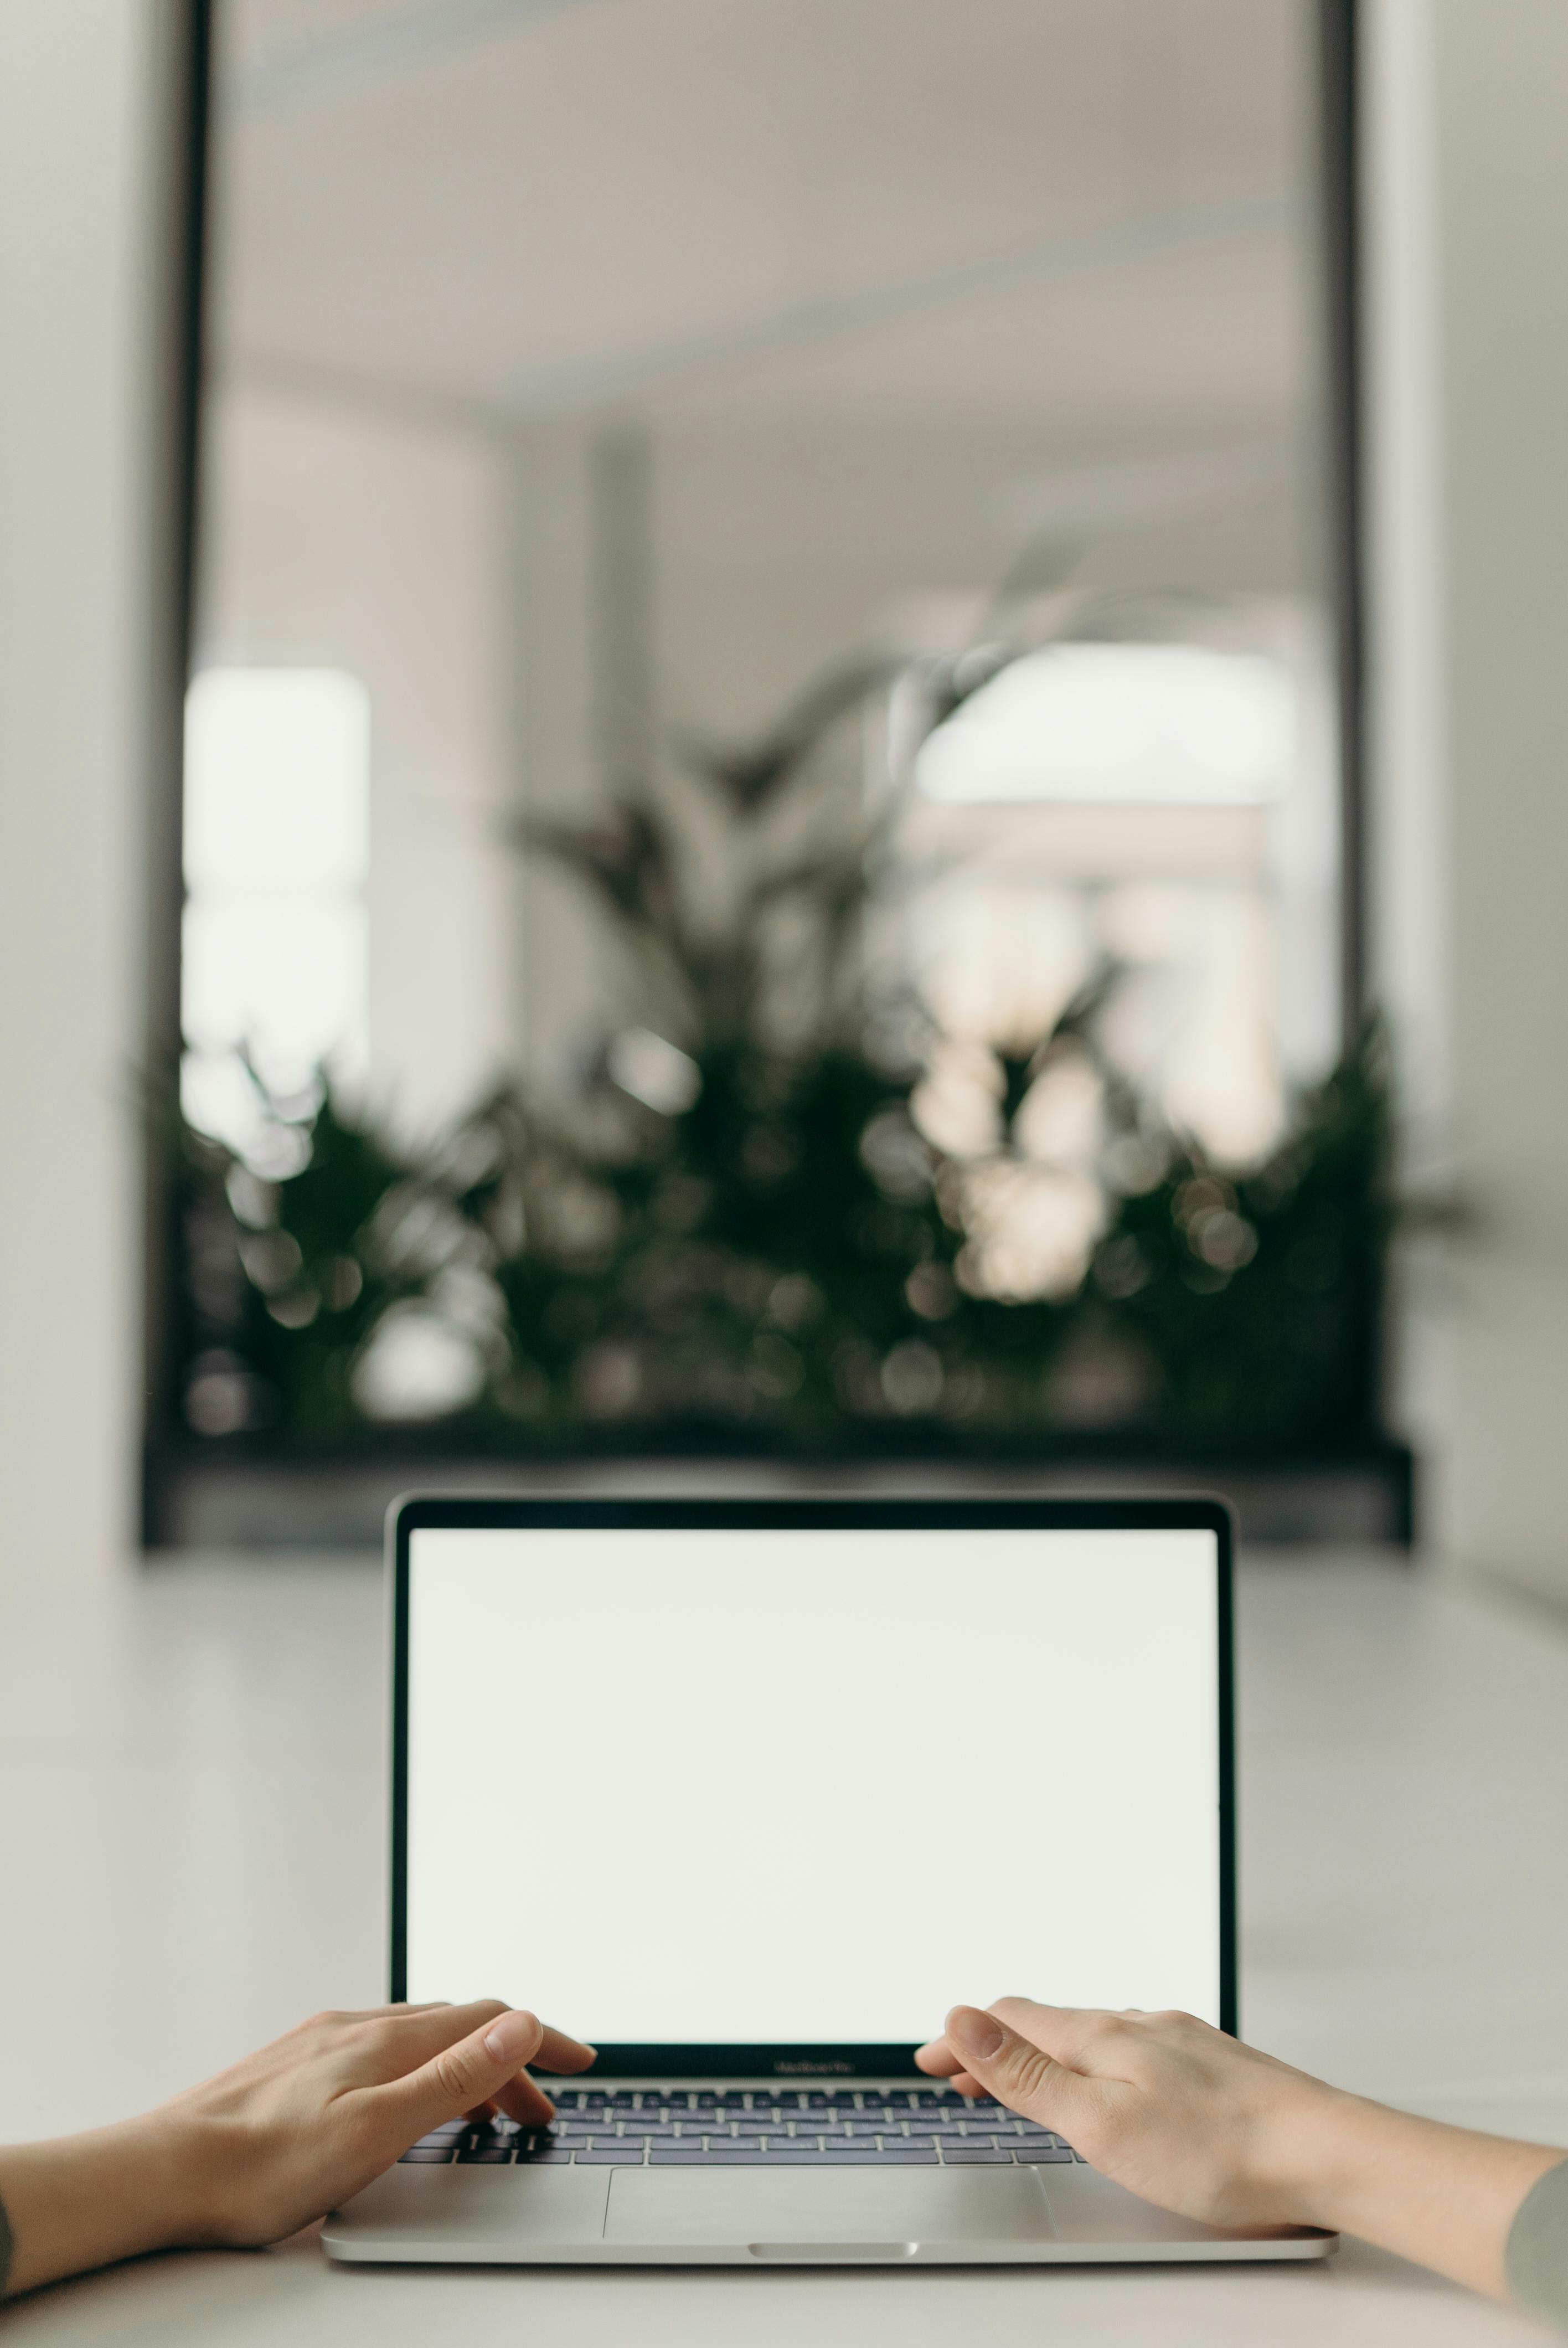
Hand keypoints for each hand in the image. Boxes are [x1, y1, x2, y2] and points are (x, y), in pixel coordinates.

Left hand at [0, 2000, 594, 2297]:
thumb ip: (453, 2077)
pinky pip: (379, 2050)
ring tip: (482, 2112)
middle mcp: (359, 2027)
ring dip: (465, 2067)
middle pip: (459, 2028)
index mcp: (387, 2040)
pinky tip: (403, 2100)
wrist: (166, 2171)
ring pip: (417, 2039)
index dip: (542, 2039)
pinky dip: (419, 2069)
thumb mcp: (377, 2130)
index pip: (489, 2021)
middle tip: (540, 2110)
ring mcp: (324, 2041)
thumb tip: (520, 2023)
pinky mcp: (297, 2063)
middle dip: (511, 2062)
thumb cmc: (263, 2168)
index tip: (582, 2063)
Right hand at [917, 1997, 1334, 2227]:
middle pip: (1048, 2024)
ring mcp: (1179, 2041)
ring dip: (1044, 2054)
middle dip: (996, 2047)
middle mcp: (1139, 2025)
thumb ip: (1030, 2075)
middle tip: (960, 2074)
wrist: (1326, 2153)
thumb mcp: (1102, 2123)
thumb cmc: (1220, 2151)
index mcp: (1103, 2037)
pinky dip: (1093, 2062)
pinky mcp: (1211, 2065)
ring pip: (1092, 2036)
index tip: (927, 2060)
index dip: (963, 2039)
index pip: (1011, 2020)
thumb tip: (963, 2017)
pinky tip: (1111, 2084)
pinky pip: (1132, 2049)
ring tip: (1024, 2079)